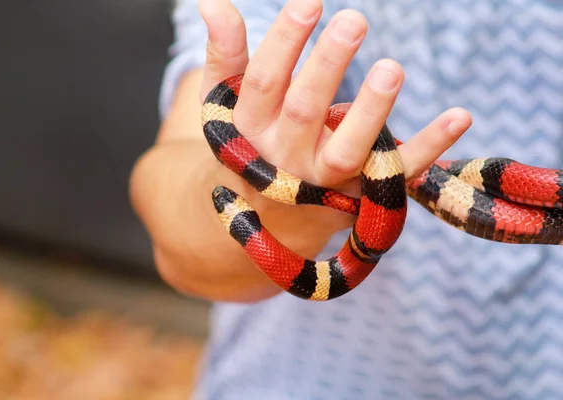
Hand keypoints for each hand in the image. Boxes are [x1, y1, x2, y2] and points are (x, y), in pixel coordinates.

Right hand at [199, 0, 471, 201]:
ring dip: (371, 112)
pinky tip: (460, 115)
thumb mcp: (227, 100)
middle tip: (354, 21)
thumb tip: (210, 1)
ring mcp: (325, 179)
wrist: (267, 213)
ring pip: (348, 150)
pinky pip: (395, 173)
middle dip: (328, 67)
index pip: (263, 83)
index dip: (284, 43)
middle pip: (305, 112)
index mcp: (251, 128)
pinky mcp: (360, 191)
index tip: (309, 3)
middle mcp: (285, 156)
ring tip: (392, 68)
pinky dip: (430, 147)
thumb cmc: (254, 140)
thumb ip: (226, 52)